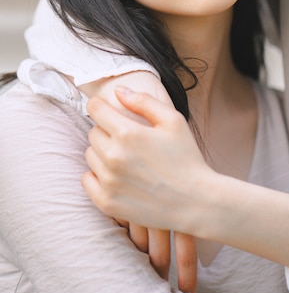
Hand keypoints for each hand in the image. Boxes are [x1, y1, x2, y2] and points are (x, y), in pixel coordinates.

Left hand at [82, 86, 205, 292]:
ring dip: (102, 153)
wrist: (196, 202)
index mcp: (128, 132)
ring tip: (127, 158)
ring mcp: (108, 181)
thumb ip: (144, 101)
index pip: (95, 109)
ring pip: (90, 155)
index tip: (105, 109)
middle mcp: (113, 156)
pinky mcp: (107, 202)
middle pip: (93, 132)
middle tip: (128, 139)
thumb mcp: (173, 121)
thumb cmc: (187, 157)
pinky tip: (117, 175)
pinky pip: (87, 179)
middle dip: (106, 131)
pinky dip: (97, 175)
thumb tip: (118, 91)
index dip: (99, 105)